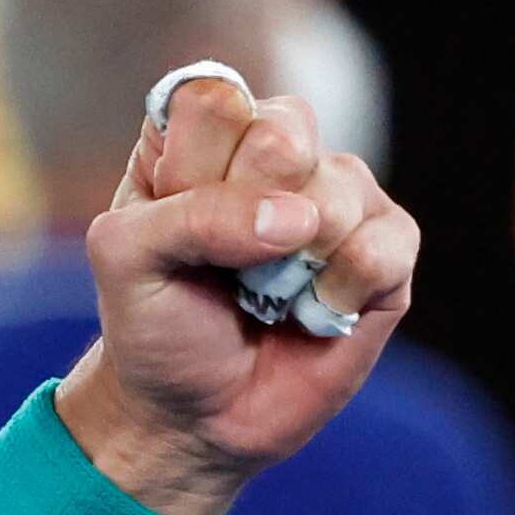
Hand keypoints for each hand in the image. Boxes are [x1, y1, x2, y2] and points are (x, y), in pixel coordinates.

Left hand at [53, 65, 417, 514]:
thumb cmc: (155, 326)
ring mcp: (339, 193)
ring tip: (262, 296)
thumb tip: (297, 219)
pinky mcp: (388, 245)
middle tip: (222, 266)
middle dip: (242, 212)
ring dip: (288, 264)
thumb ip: (188, 217)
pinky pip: (385, 245)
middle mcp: (277, 148)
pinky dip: (339, 293)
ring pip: (337, 189)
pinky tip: (309, 313)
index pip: (214, 99)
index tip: (171, 224)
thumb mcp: (126, 263)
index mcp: (204, 133)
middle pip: (285, 132)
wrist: (193, 415)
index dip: (193, 168)